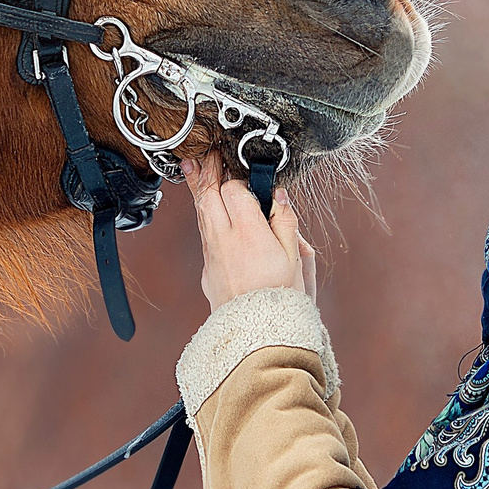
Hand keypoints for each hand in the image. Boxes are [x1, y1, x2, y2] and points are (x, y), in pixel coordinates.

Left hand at [184, 151, 317, 309]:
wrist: (259, 334)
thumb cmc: (282, 297)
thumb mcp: (295, 257)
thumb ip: (285, 221)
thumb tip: (279, 196)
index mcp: (248, 233)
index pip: (234, 191)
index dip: (240, 180)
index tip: (246, 176)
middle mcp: (224, 240)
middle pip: (208, 196)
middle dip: (208, 172)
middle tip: (209, 155)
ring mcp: (212, 255)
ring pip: (200, 213)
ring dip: (198, 188)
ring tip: (192, 167)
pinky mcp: (207, 269)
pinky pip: (202, 233)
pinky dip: (202, 214)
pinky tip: (204, 206)